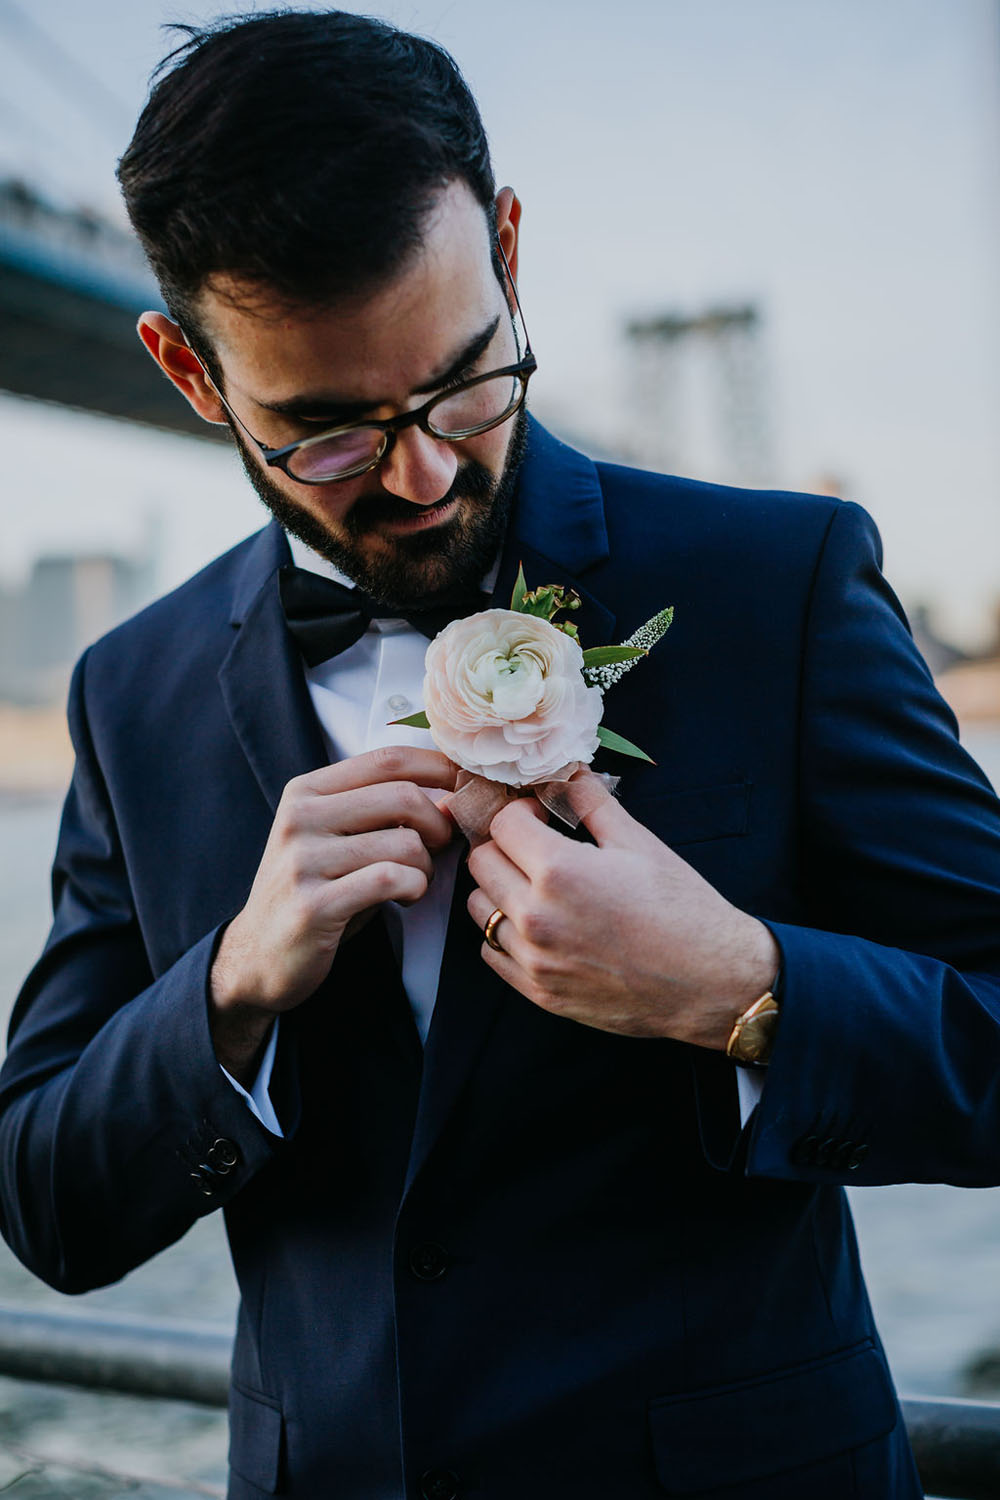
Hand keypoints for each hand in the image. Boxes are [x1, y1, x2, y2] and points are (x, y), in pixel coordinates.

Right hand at [210, 746, 456, 1079]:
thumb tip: (451, 794)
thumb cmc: (316, 891)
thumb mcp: (339, 839)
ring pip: (404, 843)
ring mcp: (303, 860)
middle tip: (439, 847)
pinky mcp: (313, 904)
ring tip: (413, 882)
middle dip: (438, 823)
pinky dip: (414, 888)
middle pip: (402, 796)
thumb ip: (382, 812)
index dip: (438, 766)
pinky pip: (390, 880)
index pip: (386, 759)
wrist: (259, 956)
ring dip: (426, 866)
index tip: (465, 784)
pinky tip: (405, 898)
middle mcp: (300, 818)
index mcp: (307, 791)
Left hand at [466, 771, 778, 1049]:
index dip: (521, 812)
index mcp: (558, 871)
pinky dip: (505, 933)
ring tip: (535, 886)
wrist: (710, 981)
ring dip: (499, 889)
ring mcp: (534, 959)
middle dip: (505, 846)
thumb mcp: (639, 843)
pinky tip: (538, 924)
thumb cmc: (682, 909)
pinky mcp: (538, 992)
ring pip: (479, 908)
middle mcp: (535, 916)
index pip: (503, 824)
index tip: (541, 817)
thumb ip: (592, 803)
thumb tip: (568, 771)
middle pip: (482, 862)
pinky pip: (491, 952)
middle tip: (536, 847)